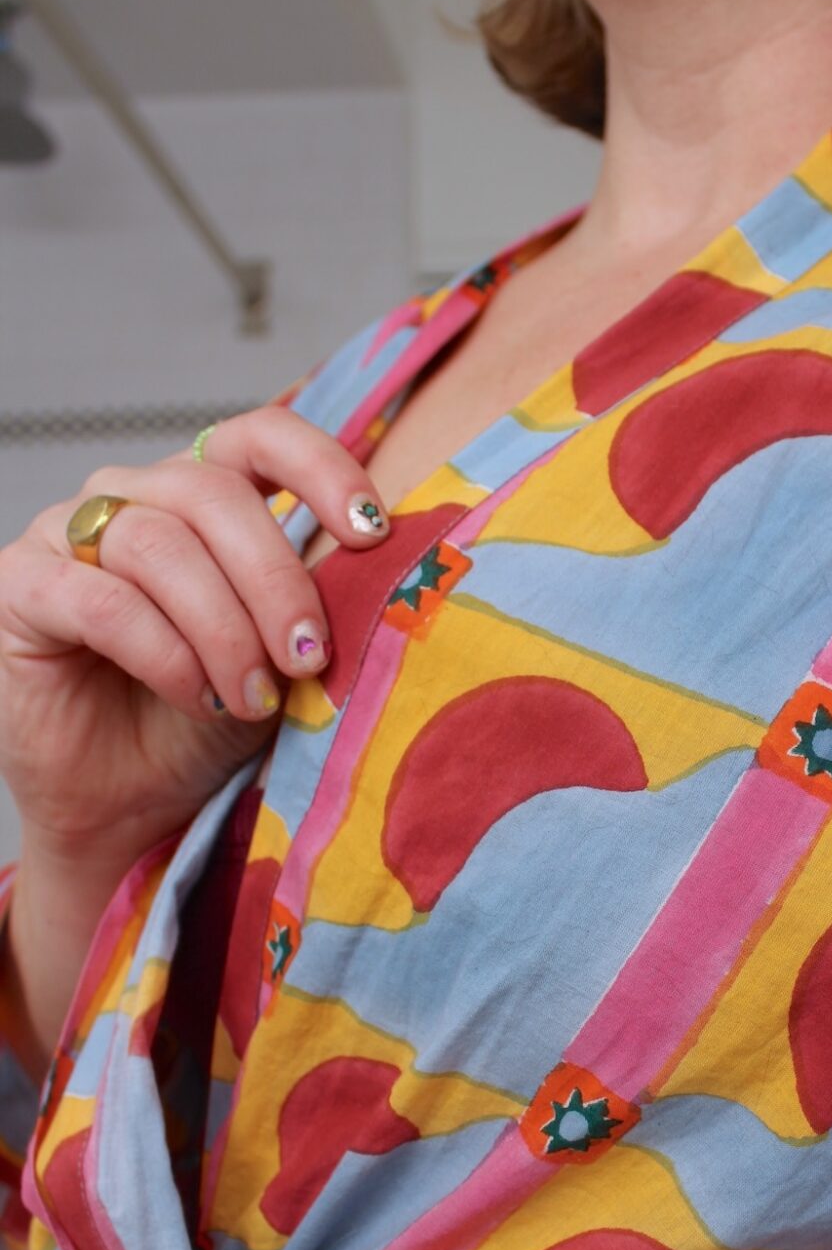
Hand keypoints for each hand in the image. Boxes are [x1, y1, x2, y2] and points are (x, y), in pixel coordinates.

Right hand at [0, 405, 389, 863]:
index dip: (319, 467)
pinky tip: (195, 696)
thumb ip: (311, 597)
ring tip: (254, 695)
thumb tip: (377, 563)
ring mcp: (66, 535)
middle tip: (308, 657)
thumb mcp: (282, 655)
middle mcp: (132, 498)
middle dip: (275, 580)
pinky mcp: (19, 588)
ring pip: (159, 546)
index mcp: (202, 497)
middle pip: (213, 494)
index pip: (259, 437)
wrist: (136, 813)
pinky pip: (100, 599)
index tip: (372, 533)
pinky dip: (162, 652)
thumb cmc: (211, 728)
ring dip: (222, 628)